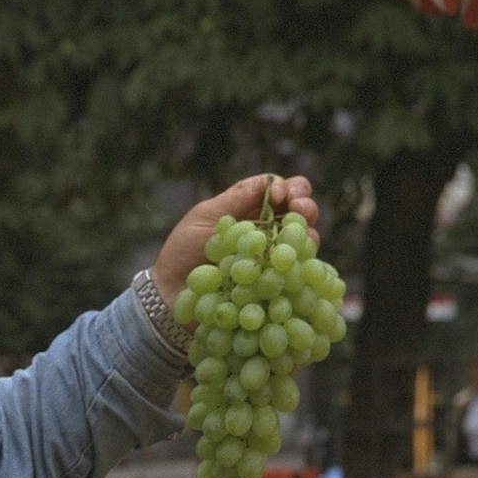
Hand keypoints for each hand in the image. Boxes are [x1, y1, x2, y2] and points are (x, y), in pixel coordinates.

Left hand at [152, 174, 319, 306]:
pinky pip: (295, 272)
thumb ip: (234, 200)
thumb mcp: (203, 219)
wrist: (170, 295)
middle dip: (305, 204)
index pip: (279, 190)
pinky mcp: (274, 284)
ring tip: (305, 234)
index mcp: (250, 210)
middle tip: (300, 209)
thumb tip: (267, 182)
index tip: (279, 195)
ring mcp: (272, 258)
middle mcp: (267, 232)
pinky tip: (295, 262)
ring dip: (307, 233)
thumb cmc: (182, 253)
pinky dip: (300, 264)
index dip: (287, 187)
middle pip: (299, 212)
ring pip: (303, 241)